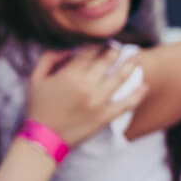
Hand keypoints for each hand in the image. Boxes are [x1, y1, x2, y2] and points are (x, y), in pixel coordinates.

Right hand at [24, 46, 147, 146]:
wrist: (43, 138)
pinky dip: (138, 94)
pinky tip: (145, 85)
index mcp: (70, 74)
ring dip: (131, 64)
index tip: (101, 41)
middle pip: (107, 60)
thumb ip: (49, 58)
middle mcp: (87, 85)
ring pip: (120, 77)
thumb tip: (68, 49)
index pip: (89, 51)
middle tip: (120, 46)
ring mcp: (98, 101)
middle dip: (115, 50)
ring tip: (137, 57)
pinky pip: (127, 103)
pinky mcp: (105, 116)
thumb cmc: (38, 107)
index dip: (97, 44)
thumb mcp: (35, 78)